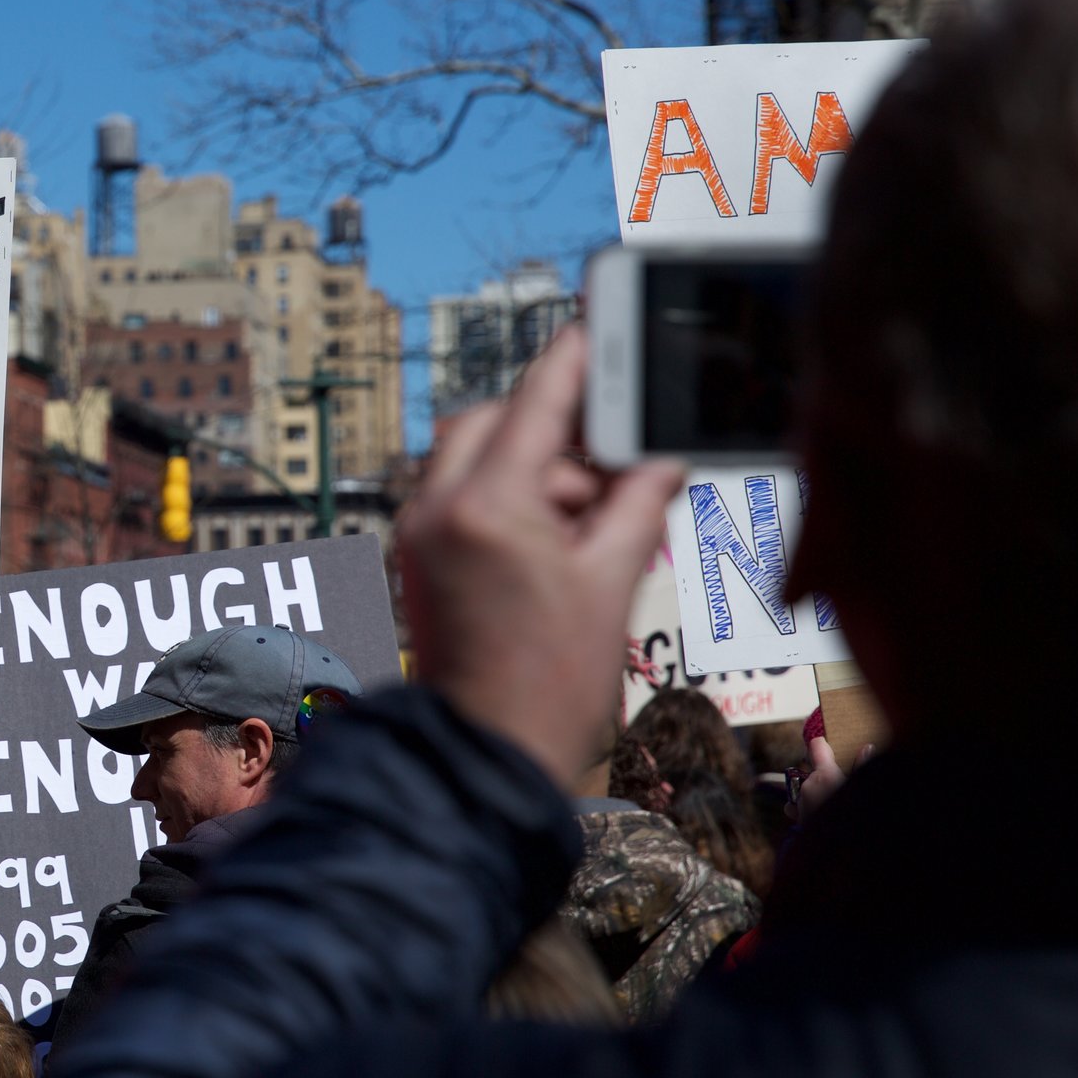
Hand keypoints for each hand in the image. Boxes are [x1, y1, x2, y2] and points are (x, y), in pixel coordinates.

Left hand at [398, 326, 684, 790]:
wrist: (484, 754)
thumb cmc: (548, 686)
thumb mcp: (611, 584)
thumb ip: (636, 504)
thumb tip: (661, 459)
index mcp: (485, 506)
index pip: (536, 401)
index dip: (576, 358)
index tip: (601, 323)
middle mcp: (437, 507)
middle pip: (496, 421)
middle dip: (557, 430)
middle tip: (617, 457)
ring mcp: (417, 531)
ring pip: (478, 457)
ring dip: (538, 470)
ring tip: (598, 522)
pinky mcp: (416, 556)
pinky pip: (463, 495)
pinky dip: (510, 499)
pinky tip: (562, 540)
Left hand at [795, 733, 862, 822]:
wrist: (837, 855)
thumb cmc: (855, 819)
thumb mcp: (863, 790)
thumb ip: (864, 768)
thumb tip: (867, 747)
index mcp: (824, 775)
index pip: (817, 747)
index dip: (821, 743)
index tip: (824, 741)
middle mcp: (807, 786)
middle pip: (813, 769)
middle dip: (824, 772)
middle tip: (840, 780)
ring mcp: (799, 802)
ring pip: (805, 788)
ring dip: (815, 790)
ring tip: (833, 800)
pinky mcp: (796, 817)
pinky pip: (798, 805)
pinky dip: (807, 805)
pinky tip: (821, 814)